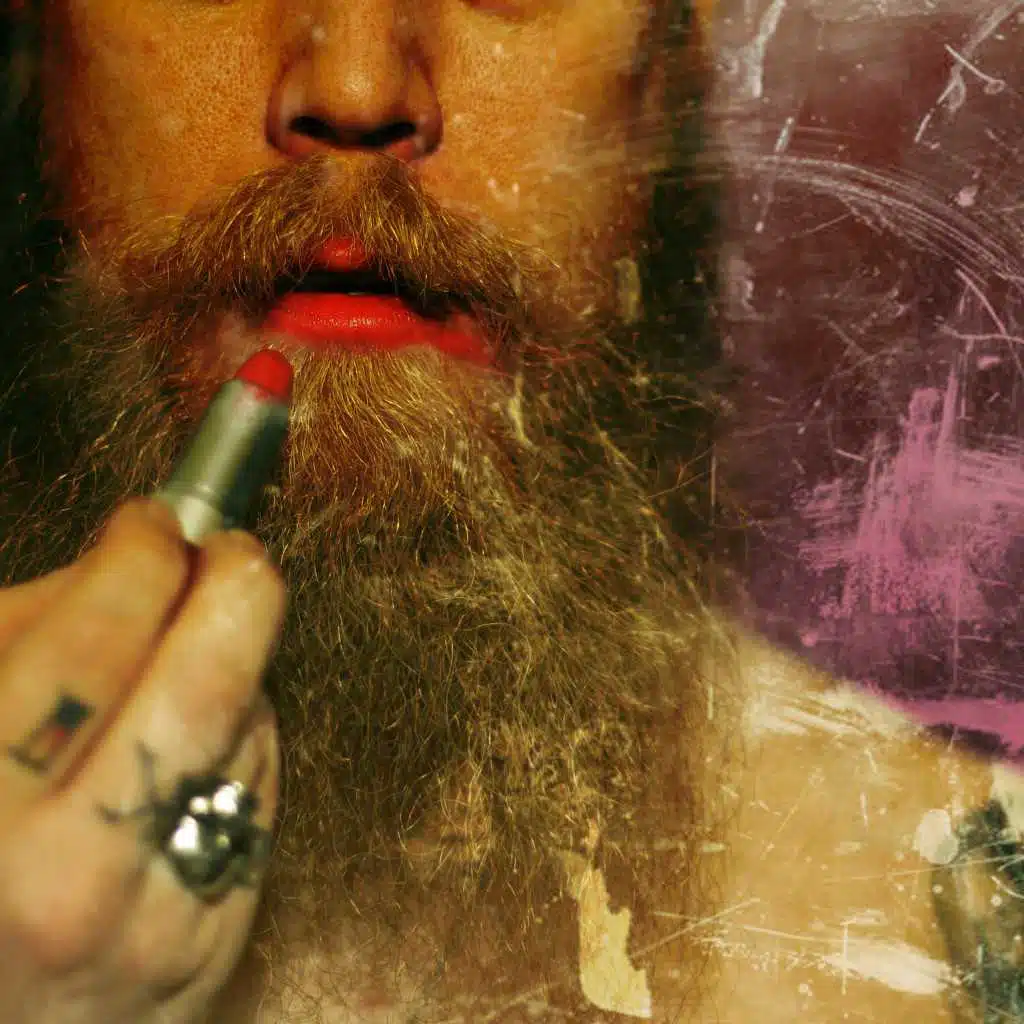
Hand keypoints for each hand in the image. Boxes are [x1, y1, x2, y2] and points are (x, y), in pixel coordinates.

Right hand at [0, 499, 284, 1023]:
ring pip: (244, 733)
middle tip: (231, 550)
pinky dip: (243, 742)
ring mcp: (156, 919)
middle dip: (233, 584)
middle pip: (204, 681)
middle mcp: (69, 875)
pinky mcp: (216, 942)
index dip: (137, 555)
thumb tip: (126, 561)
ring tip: (188, 662)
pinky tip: (197, 743)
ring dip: (235, 669)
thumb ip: (23, 638)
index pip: (93, 639)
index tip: (153, 523)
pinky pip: (259, 793)